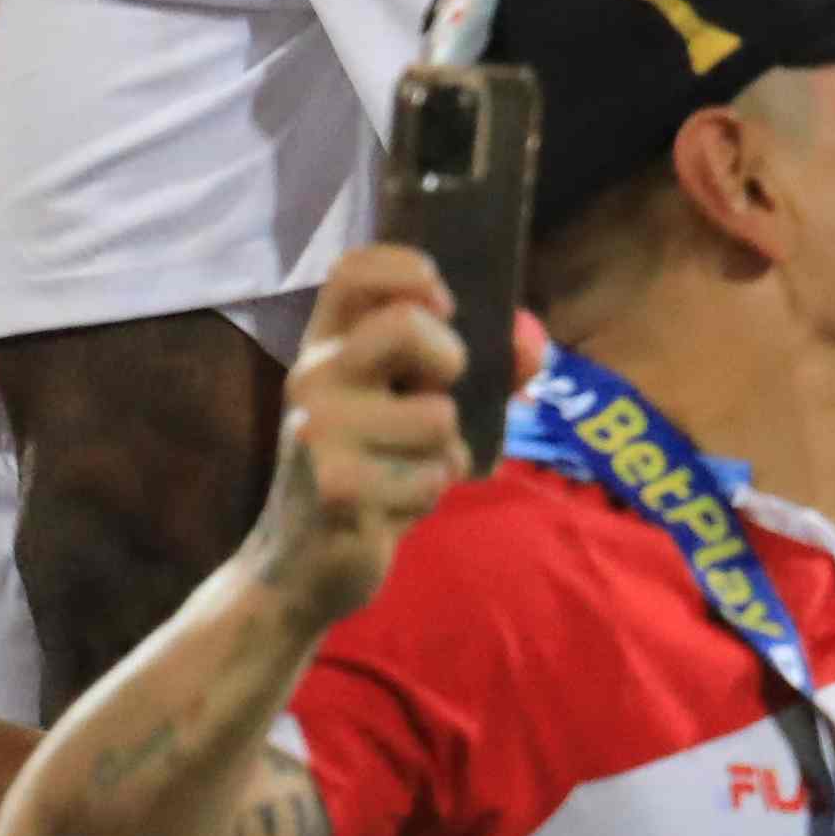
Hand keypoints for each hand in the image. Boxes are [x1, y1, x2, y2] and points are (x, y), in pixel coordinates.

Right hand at [257, 243, 476, 625]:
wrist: (300, 566)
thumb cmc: (370, 470)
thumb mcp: (411, 409)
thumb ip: (480, 369)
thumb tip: (534, 339)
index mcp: (327, 347)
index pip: (352, 270)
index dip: (408, 269)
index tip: (443, 304)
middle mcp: (312, 377)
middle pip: (405, 324)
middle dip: (448, 362)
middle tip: (436, 398)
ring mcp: (318, 431)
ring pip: (437, 415)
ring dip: (445, 451)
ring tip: (406, 468)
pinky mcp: (336, 486)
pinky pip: (433, 475)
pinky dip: (431, 493)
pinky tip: (392, 505)